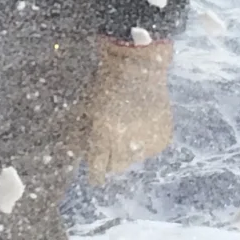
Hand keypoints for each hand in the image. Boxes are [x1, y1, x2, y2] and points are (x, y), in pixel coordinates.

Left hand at [84, 37, 173, 180]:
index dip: (95, 173)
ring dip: (129, 149)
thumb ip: (80, 137)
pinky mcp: (163, 139)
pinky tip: (142, 123)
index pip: (98, 169)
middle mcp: (128, 142)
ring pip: (134, 159)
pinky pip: (150, 150)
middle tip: (112, 142)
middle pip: (116, 168)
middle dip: (111, 159)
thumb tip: (75, 158)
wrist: (139, 66)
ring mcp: (149, 141)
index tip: (95, 174)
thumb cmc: (106, 85)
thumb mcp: (86, 109)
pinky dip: (146, 142)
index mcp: (106, 134)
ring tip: (128, 126)